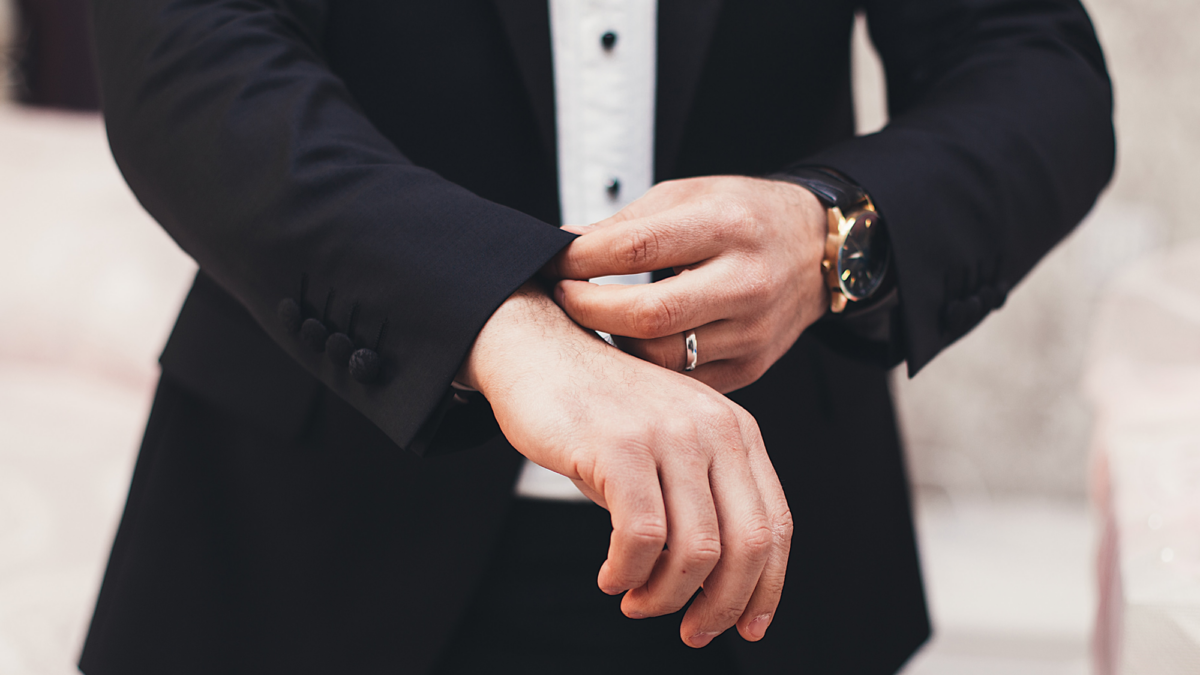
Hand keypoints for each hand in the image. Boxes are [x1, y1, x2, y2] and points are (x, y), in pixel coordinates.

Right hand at [459, 283, 792, 647]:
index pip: (775, 524)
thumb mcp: (670, 445)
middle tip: (692, 631)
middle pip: (746, 544)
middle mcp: (713, 428)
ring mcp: (668, 434)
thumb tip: (714, 588)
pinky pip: (641, 536)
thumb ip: (700, 499)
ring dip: (665, 596)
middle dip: (722, 605)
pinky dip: (627, 572)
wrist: (537, 351)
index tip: (747, 627)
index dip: (766, 587)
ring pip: (695, 550)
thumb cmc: (600, 411)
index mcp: (736, 430)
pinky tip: (611, 576)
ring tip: (636, 600)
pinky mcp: (620, 446)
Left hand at [545, 176, 827, 392]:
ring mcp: (752, 330)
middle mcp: (746, 281)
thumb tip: (562, 244)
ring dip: (613, 342)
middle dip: (588, 308)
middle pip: (647, 315)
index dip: (582, 258)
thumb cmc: (743, 216)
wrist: (816, 249)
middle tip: (562, 295)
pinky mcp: (751, 365)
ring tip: (594, 319)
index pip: (637, 248)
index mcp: (727, 226)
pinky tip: (628, 343)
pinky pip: (682, 380)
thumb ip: (626, 224)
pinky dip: (646, 366)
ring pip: (661, 357)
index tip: (554, 260)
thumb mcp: (688, 196)